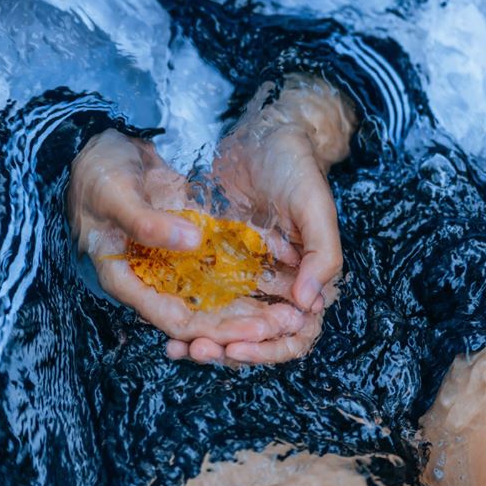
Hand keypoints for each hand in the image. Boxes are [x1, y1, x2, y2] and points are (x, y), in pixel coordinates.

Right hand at [68, 129, 309, 346]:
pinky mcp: (187, 238)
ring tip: (287, 309)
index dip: (213, 330)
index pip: (173, 319)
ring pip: (214, 293)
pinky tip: (277, 274)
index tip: (250, 331)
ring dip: (248, 304)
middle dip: (241, 324)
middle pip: (201, 314)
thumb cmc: (97, 174)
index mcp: (126, 279)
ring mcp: (171, 259)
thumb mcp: (116, 196)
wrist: (101, 144)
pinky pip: (218, 262)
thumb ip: (148, 223)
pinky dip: (243, 271)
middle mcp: (152, 277)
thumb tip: (190, 244)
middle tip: (282, 324)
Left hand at [167, 77, 356, 365]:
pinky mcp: (219, 261)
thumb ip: (322, 254)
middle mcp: (278, 285)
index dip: (269, 350)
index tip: (239, 348)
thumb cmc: (298, 168)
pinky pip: (204, 295)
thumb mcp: (316, 207)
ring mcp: (247, 275)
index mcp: (310, 281)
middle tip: (197, 351)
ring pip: (227, 322)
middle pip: (256, 336)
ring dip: (204, 340)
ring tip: (175, 347)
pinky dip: (188, 311)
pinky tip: (163, 320)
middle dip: (227, 349)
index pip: (296, 335)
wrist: (265, 133)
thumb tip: (307, 303)